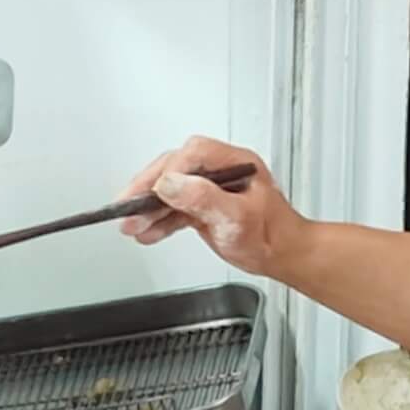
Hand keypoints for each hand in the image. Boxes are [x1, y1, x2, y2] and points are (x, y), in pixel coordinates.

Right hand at [120, 136, 298, 276]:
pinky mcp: (203, 205)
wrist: (282, 256)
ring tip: (130, 225)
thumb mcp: (237, 218)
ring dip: (148, 208)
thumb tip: (170, 184)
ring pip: (170, 190)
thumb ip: (203, 198)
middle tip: (126, 206)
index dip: (170, 171)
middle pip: (174, 169)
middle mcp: (220, 170)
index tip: (154, 191)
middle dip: (147, 188)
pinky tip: (146, 232)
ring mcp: (210, 187)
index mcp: (234, 162)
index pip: (193, 154)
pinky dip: (158, 220)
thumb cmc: (272, 236)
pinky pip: (175, 208)